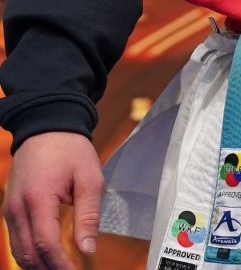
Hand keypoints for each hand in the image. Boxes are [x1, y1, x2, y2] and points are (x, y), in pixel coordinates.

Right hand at [4, 132, 103, 269]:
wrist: (46, 125)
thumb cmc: (70, 149)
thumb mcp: (89, 177)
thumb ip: (88, 215)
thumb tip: (88, 249)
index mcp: (38, 199)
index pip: (46, 245)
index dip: (60, 265)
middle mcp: (18, 208)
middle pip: (28, 254)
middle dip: (48, 269)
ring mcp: (10, 209)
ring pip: (19, 251)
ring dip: (37, 265)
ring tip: (58, 269)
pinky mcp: (10, 209)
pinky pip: (16, 240)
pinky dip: (29, 254)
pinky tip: (45, 259)